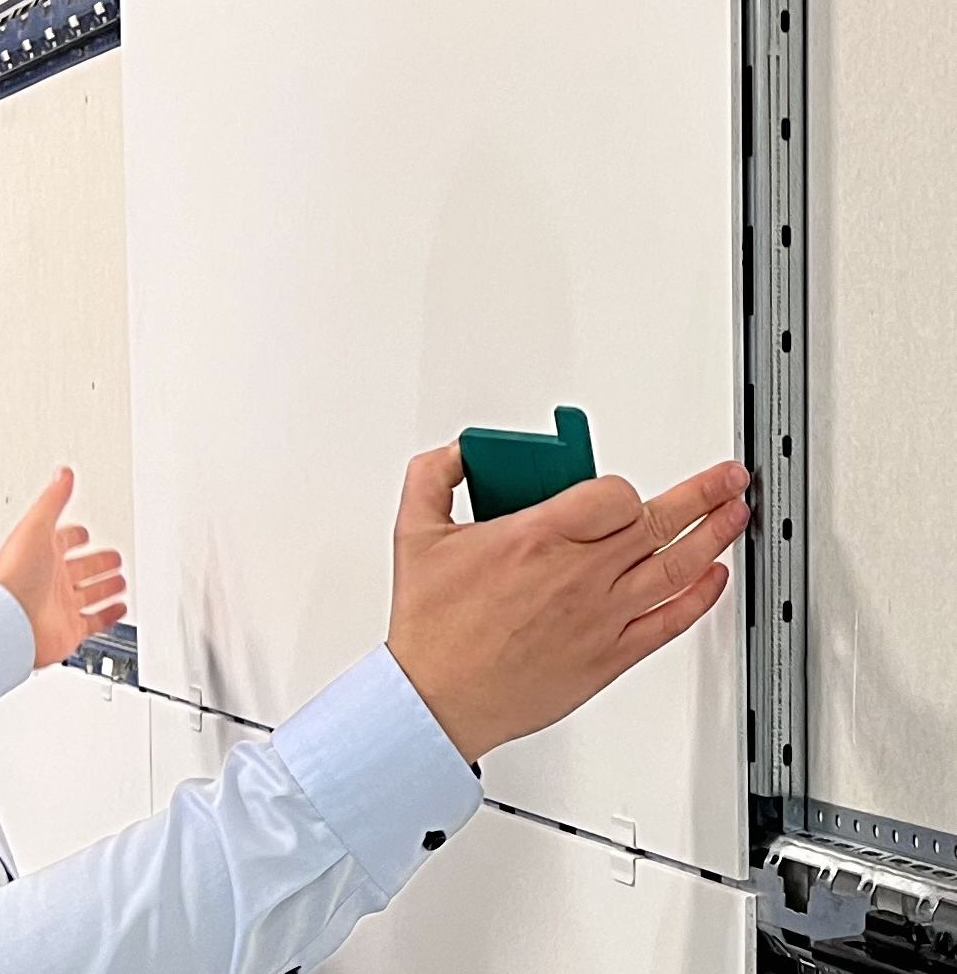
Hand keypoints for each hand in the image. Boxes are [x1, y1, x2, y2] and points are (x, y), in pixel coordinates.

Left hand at [0, 468, 128, 668]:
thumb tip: (63, 473)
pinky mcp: (70, 629)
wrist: (10, 621)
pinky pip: (94, 621)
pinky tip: (120, 607)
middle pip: (81, 568)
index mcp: (41, 554)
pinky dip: (110, 614)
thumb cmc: (15, 575)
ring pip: (90, 593)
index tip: (85, 531)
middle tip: (114, 556)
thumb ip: (53, 499)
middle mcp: (51, 580)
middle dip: (98, 561)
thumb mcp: (36, 525)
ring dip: (106, 586)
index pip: (63, 541)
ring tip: (121, 580)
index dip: (76, 536)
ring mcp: (61, 606)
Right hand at [384, 444, 749, 763]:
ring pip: (678, 567)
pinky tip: (714, 577)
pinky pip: (671, 621)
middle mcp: (578, 575)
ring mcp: (601, 617)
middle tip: (725, 479)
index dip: (623, 487)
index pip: (613, 494)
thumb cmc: (431, 627)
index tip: (617, 489)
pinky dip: (701, 596)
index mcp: (536, 538)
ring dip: (716, 535)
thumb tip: (457, 454)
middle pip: (659, 523)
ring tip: (736, 514)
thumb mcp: (415, 533)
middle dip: (702, 493)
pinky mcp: (609, 655)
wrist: (438, 698)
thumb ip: (432, 477)